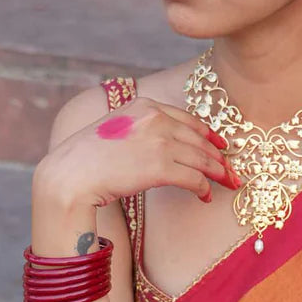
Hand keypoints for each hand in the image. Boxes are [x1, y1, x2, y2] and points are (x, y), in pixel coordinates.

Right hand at [34, 94, 241, 212]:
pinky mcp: (161, 166)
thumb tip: (157, 147)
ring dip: (217, 174)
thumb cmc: (86, 158)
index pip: (186, 118)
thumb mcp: (114, 129)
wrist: (71, 174)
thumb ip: (138, 130)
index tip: (219, 145)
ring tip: (226, 185)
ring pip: (202, 158)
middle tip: (231, 172)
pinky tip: (205, 197)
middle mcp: (155, 118)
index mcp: (144, 105)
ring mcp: (159, 141)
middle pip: (199, 139)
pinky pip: (194, 177)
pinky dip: (203, 188)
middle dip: (218, 157)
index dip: (207, 134)